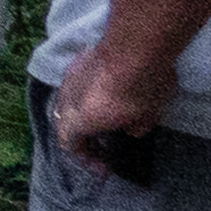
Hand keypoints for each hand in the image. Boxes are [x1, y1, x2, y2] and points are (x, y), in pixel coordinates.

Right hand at [56, 42, 176, 174]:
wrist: (137, 44)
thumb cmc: (142, 87)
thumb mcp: (147, 118)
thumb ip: (133, 129)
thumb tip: (129, 128)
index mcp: (81, 118)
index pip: (70, 143)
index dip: (86, 158)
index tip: (104, 167)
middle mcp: (68, 97)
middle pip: (64, 121)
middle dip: (82, 136)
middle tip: (102, 144)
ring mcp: (71, 75)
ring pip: (67, 100)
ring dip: (81, 113)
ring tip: (103, 118)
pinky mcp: (79, 59)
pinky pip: (76, 84)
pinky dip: (86, 95)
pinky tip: (106, 93)